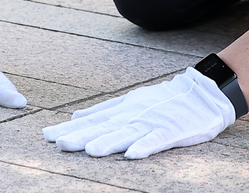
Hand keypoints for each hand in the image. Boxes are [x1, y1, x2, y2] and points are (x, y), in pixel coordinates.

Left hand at [42, 68, 234, 158]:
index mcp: (122, 110)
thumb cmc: (164, 100)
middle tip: (59, 144)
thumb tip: (75, 117)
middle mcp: (133, 115)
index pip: (92, 121)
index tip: (47, 136)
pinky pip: (157, 140)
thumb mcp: (131, 101)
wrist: (201, 93)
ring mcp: (152, 123)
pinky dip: (145, 146)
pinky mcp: (171, 131)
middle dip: (81, 136)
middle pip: (104, 128)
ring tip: (90, 151)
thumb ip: (104, 110)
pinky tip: (132, 155)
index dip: (70, 129)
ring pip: (126, 134)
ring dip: (108, 142)